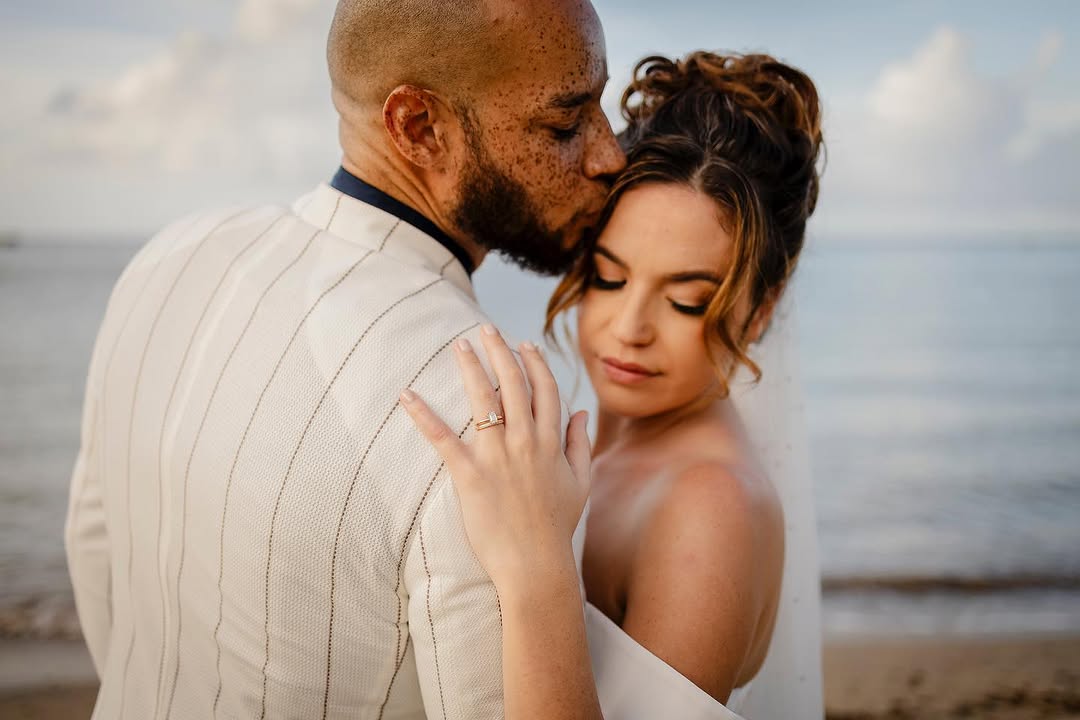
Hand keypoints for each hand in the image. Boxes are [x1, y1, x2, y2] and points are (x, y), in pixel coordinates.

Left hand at [400, 324, 590, 591]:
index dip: (533, 363)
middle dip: (499, 351)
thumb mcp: (580, 482)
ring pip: (482, 399)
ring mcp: (496, 456)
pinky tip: (407, 395)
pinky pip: (442, 438)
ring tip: (458, 345)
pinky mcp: (469, 474)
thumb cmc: (557, 527)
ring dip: (469, 367)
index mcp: (551, 442)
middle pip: (512, 384)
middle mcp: (525, 441)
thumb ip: (580, 444)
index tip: (522, 344)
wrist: (536, 564)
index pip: (544, 390)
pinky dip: (422, 415)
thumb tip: (580, 412)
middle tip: (485, 329)